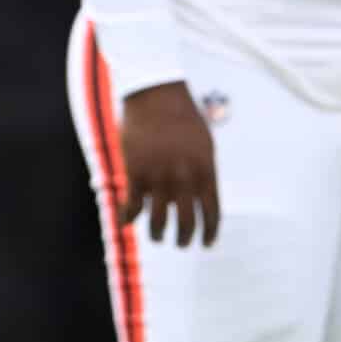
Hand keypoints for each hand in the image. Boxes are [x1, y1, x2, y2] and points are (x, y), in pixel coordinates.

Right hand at [117, 81, 220, 247]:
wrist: (156, 96)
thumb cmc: (183, 118)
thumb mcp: (204, 145)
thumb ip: (204, 171)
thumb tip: (201, 196)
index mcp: (206, 171)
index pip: (212, 211)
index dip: (210, 232)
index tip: (206, 244)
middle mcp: (184, 177)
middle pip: (187, 220)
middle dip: (185, 238)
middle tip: (181, 245)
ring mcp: (159, 176)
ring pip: (159, 218)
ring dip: (158, 233)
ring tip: (158, 238)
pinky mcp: (135, 172)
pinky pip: (133, 204)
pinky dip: (130, 216)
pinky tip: (128, 222)